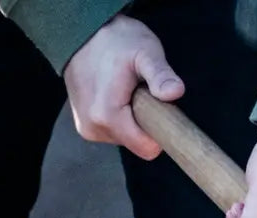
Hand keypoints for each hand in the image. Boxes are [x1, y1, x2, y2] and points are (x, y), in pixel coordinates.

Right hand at [64, 16, 183, 159]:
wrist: (81, 29)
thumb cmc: (116, 39)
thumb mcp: (145, 50)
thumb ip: (160, 74)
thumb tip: (175, 92)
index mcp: (107, 117)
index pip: (147, 149)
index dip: (159, 131)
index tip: (158, 107)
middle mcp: (93, 128)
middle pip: (136, 144)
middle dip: (143, 121)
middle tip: (138, 91)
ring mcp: (86, 129)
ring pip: (126, 138)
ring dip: (131, 118)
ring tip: (123, 89)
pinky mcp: (84, 126)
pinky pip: (113, 132)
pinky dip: (119, 117)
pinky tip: (113, 94)